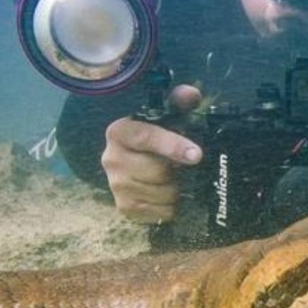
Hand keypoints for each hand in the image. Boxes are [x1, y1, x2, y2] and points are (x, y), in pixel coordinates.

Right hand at [101, 84, 202, 222]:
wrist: (130, 163)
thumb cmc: (152, 137)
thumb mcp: (163, 115)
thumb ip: (177, 101)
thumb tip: (191, 94)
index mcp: (119, 132)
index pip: (147, 138)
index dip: (173, 146)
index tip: (196, 155)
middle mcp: (111, 159)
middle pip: (158, 171)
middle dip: (176, 170)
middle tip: (178, 166)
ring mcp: (116, 186)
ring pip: (162, 193)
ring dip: (175, 188)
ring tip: (171, 178)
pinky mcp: (124, 207)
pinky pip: (161, 212)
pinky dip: (171, 206)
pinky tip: (166, 194)